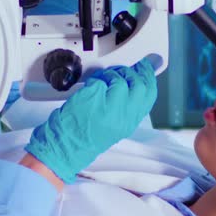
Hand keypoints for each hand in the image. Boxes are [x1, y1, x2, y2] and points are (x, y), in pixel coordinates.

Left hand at [25, 58, 156, 182]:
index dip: (148, 77)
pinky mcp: (92, 99)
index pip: (149, 95)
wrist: (66, 147)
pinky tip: (91, 87)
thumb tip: (134, 83)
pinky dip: (95, 79)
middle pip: (139, 85)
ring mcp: (108, 108)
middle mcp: (123, 116)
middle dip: (130, 73)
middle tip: (120, 73)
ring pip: (120, 80)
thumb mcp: (115, 125)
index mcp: (130, 122)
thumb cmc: (86, 137)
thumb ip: (127, 104)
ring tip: (102, 82)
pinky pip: (100, 80)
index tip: (144, 68)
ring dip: (110, 74)